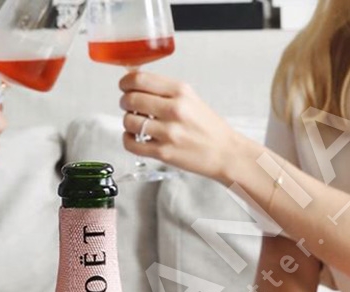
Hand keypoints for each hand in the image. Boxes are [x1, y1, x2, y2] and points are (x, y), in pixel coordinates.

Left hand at [119, 72, 250, 180]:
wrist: (225, 152)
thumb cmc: (207, 127)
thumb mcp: (191, 98)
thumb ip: (165, 91)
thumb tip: (135, 81)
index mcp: (181, 91)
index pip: (140, 79)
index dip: (125, 82)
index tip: (124, 86)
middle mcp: (174, 109)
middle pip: (131, 99)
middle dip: (125, 102)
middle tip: (129, 106)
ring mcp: (169, 132)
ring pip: (129, 121)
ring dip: (127, 122)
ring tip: (136, 124)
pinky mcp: (164, 152)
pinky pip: (131, 144)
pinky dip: (128, 139)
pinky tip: (135, 138)